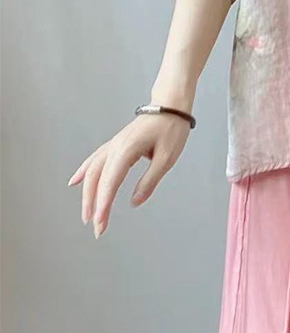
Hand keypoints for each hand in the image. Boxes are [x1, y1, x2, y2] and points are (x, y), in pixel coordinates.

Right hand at [67, 112, 190, 237]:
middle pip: (97, 179)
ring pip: (93, 171)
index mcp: (127, 149)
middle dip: (93, 205)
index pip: (110, 182)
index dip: (104, 205)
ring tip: (86, 214)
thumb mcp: (167, 157)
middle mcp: (116, 146)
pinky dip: (84, 171)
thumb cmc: (172, 128)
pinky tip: (75, 181)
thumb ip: (150, 180)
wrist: (171, 105)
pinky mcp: (117, 143)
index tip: (100, 224)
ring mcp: (114, 144)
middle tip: (96, 228)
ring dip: (87, 193)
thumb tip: (134, 202)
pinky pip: (95, 159)